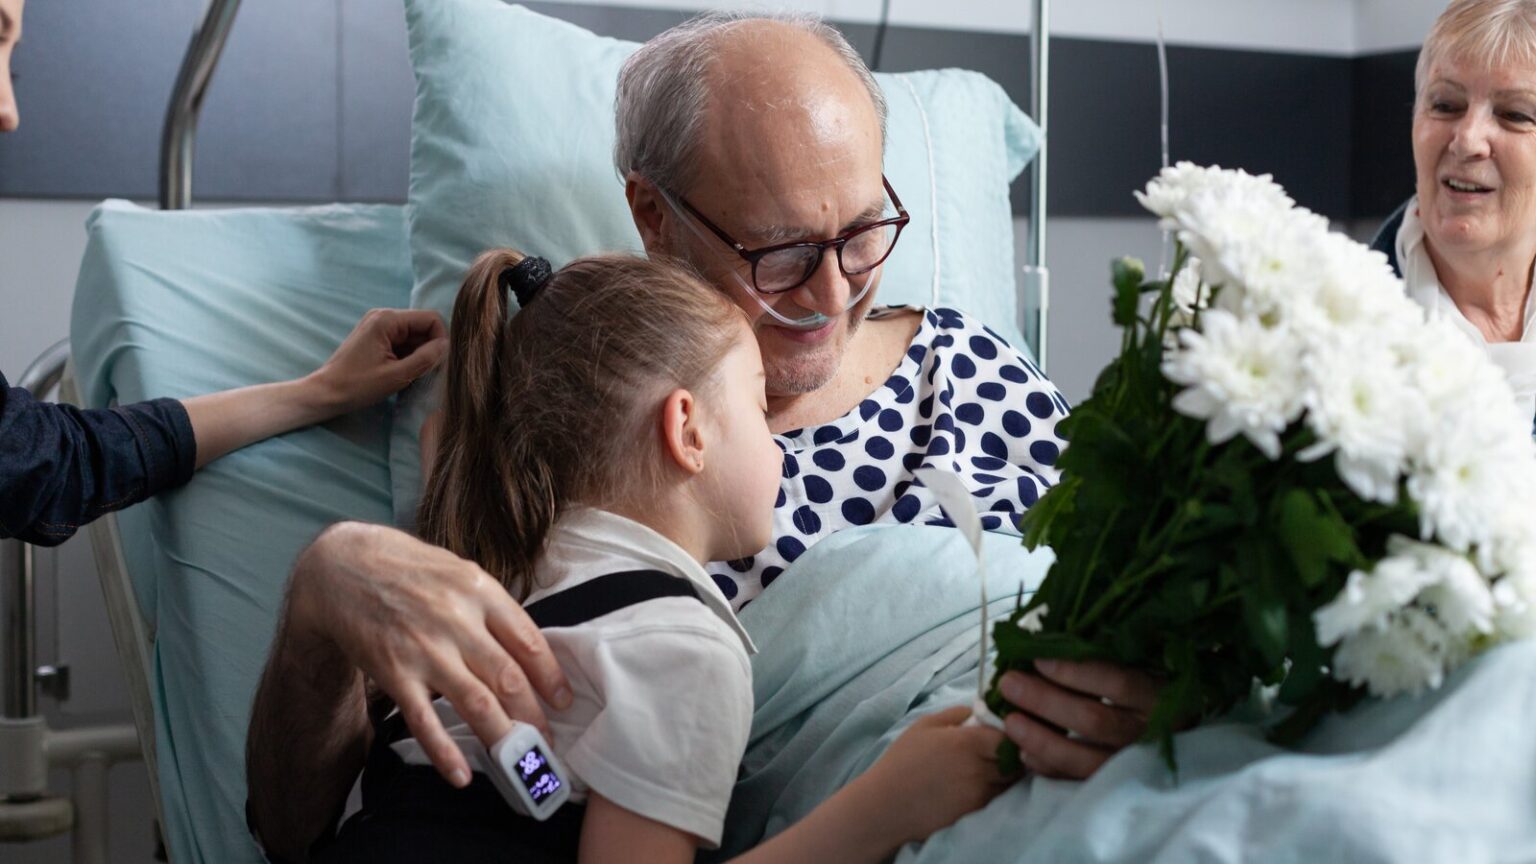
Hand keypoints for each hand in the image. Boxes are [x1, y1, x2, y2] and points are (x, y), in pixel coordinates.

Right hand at [289, 521, 571, 786]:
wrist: (343, 568)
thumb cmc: (410, 570)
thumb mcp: (459, 572)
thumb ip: (492, 608)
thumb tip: (529, 650)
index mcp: (480, 591)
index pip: (528, 641)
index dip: (551, 676)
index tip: (564, 700)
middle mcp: (456, 620)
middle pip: (508, 677)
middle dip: (534, 715)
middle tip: (546, 740)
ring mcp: (425, 649)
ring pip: (475, 702)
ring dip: (502, 736)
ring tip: (519, 759)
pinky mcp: (394, 673)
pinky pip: (424, 721)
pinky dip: (444, 752)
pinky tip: (461, 775)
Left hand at [305, 308, 447, 416]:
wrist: (326, 393)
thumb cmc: (358, 385)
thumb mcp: (397, 375)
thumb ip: (426, 358)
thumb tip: (447, 346)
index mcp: (388, 319)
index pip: (431, 319)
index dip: (441, 340)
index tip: (437, 363)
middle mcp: (383, 315)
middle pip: (422, 326)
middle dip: (429, 348)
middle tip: (423, 372)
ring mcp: (378, 325)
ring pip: (414, 335)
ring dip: (418, 354)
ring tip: (409, 374)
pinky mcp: (376, 336)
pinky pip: (403, 341)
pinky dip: (408, 356)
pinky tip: (400, 372)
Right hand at [862, 706, 1015, 844]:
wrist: (886, 805)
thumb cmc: (902, 761)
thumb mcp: (924, 726)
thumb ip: (956, 714)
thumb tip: (979, 712)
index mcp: (967, 742)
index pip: (1009, 736)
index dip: (1008, 734)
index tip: (1001, 733)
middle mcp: (979, 768)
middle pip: (1014, 760)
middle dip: (1011, 755)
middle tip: (997, 752)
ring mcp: (979, 793)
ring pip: (1008, 781)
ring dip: (1004, 774)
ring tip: (985, 769)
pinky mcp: (976, 813)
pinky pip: (996, 798)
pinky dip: (993, 790)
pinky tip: (975, 786)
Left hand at [997, 659, 1158, 778]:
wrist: (1168, 731)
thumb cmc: (1145, 686)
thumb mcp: (1137, 665)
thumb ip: (1102, 656)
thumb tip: (1045, 642)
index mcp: (1160, 695)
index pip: (1119, 684)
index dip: (1076, 672)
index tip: (1038, 660)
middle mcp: (1151, 732)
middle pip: (1095, 721)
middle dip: (1046, 701)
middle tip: (1009, 683)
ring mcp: (1135, 765)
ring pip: (1085, 759)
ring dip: (1042, 740)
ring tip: (1010, 721)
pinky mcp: (1117, 786)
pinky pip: (1079, 782)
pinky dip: (1050, 768)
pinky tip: (1024, 754)